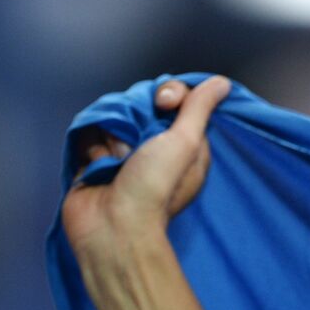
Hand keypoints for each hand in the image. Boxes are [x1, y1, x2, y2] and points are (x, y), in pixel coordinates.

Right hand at [62, 77, 230, 257]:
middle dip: (134, 117)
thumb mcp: (185, 142)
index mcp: (184, 141)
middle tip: (137, 143)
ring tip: (117, 163)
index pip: (175, 96)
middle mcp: (154, 145)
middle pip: (140, 102)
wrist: (114, 227)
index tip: (165, 102)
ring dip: (112, 137)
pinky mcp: (94, 160)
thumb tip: (221, 83)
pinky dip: (92, 148)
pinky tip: (99, 167)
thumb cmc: (155, 188)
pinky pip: (88, 133)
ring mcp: (122, 152)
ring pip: (112, 116)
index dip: (168, 92)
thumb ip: (200, 108)